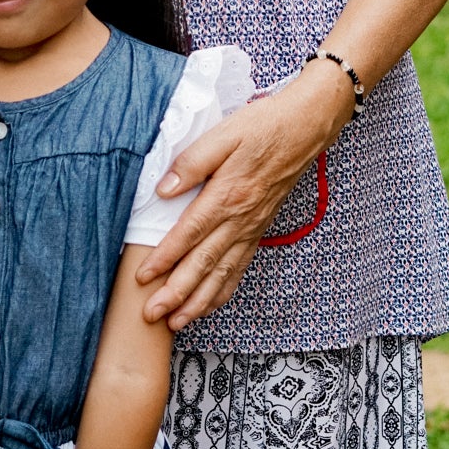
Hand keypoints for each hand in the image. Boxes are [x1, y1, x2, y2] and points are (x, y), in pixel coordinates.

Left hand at [134, 62, 349, 329]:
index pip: (189, 233)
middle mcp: (240, 218)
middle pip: (203, 263)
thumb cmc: (264, 126)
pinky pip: (240, 268)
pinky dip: (224, 290)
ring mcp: (252, 227)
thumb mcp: (224, 133)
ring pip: (222, 273)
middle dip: (176, 293)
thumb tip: (163, 190)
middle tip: (152, 314)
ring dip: (198, 301)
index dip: (165, 258)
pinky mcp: (259, 229)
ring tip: (177, 322)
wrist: (306, 128)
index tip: (143, 277)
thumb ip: (192, 162)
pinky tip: (210, 304)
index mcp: (227, 194)